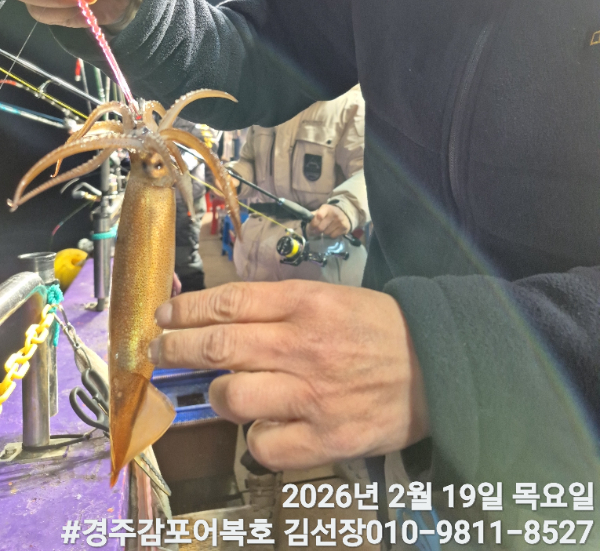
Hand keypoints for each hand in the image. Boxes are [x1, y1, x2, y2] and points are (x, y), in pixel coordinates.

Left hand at [148, 280, 429, 470]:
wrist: (437, 367)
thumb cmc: (380, 329)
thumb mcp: (332, 297)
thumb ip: (279, 307)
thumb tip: (221, 317)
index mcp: (306, 304)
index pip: (228, 302)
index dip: (186, 310)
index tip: (164, 316)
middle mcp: (304, 346)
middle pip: (218, 346)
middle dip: (175, 349)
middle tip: (159, 351)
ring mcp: (313, 395)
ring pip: (232, 396)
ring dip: (218, 395)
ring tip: (224, 391)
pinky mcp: (325, 438)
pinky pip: (264, 445)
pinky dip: (255, 436)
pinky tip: (266, 425)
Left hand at [308, 204, 350, 237]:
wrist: (345, 215)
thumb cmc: (329, 214)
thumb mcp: (321, 211)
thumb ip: (313, 215)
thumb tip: (305, 218)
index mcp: (327, 208)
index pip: (318, 216)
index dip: (313, 224)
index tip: (311, 228)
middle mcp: (334, 213)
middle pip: (321, 227)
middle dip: (317, 231)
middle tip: (316, 231)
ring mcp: (340, 221)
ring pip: (326, 233)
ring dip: (324, 233)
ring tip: (326, 229)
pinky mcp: (344, 227)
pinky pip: (333, 236)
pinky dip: (331, 235)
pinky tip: (332, 230)